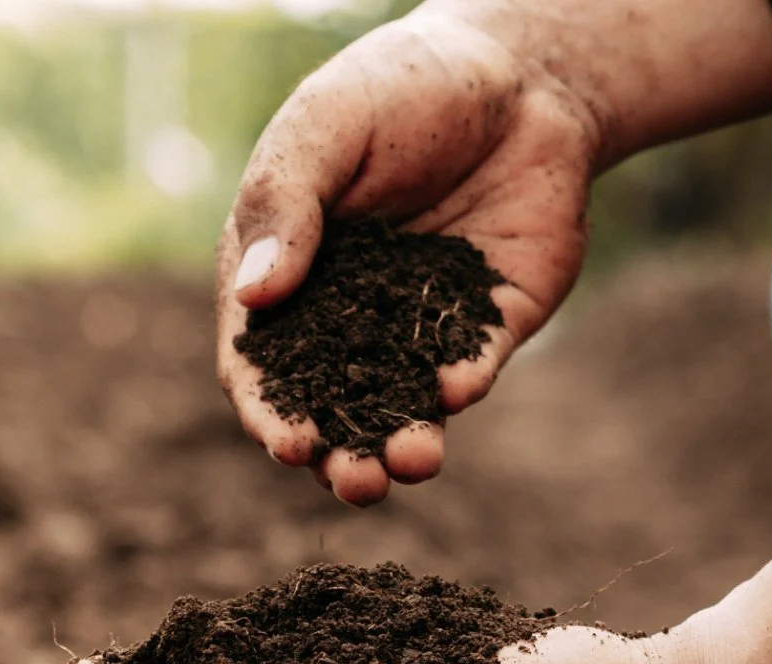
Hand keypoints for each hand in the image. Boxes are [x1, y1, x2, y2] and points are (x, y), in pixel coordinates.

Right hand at [216, 3, 601, 505]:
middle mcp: (349, 319)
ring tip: (409, 463)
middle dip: (340, 455)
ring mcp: (419, 330)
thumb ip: (286, 207)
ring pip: (402, 409)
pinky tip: (455, 387)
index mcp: (291, 279)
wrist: (518, 74)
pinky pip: (469, 369)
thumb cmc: (400, 89)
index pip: (265, 364)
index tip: (286, 443)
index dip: (269, 410)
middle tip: (353, 481)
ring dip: (402, 446)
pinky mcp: (485, 328)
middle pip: (333, 407)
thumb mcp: (326, 129)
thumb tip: (253, 298)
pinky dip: (460, 386)